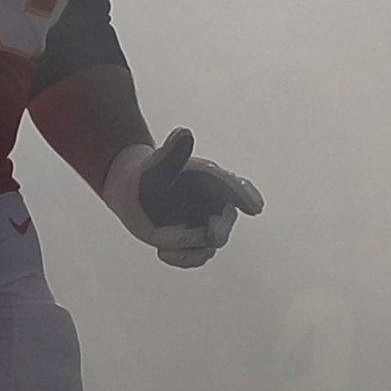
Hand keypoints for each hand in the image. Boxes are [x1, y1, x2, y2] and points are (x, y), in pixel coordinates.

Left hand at [106, 129, 263, 266]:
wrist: (135, 194)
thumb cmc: (150, 174)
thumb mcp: (158, 164)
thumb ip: (173, 153)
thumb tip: (184, 132)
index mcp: (211, 179)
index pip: (233, 186)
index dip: (245, 196)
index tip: (255, 208)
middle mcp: (214, 202)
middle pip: (225, 219)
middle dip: (221, 229)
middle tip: (214, 239)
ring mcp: (207, 224)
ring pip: (208, 244)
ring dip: (190, 248)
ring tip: (162, 242)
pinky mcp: (196, 242)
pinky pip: (196, 257)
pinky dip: (181, 258)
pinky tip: (162, 252)